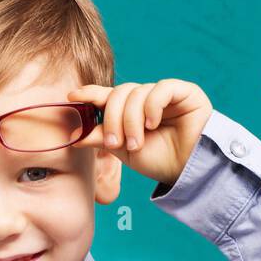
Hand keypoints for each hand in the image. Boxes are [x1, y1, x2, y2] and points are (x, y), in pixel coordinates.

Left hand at [67, 80, 212, 188]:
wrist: (188, 171)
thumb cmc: (158, 161)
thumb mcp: (123, 150)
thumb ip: (100, 138)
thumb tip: (74, 135)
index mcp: (131, 110)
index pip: (107, 95)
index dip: (90, 94)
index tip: (72, 97)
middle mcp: (146, 99)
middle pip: (119, 93)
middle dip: (112, 118)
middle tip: (113, 143)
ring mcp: (164, 94)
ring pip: (136, 93)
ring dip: (131, 120)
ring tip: (137, 143)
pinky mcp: (185, 92)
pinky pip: (161, 89)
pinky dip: (152, 106)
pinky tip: (153, 124)